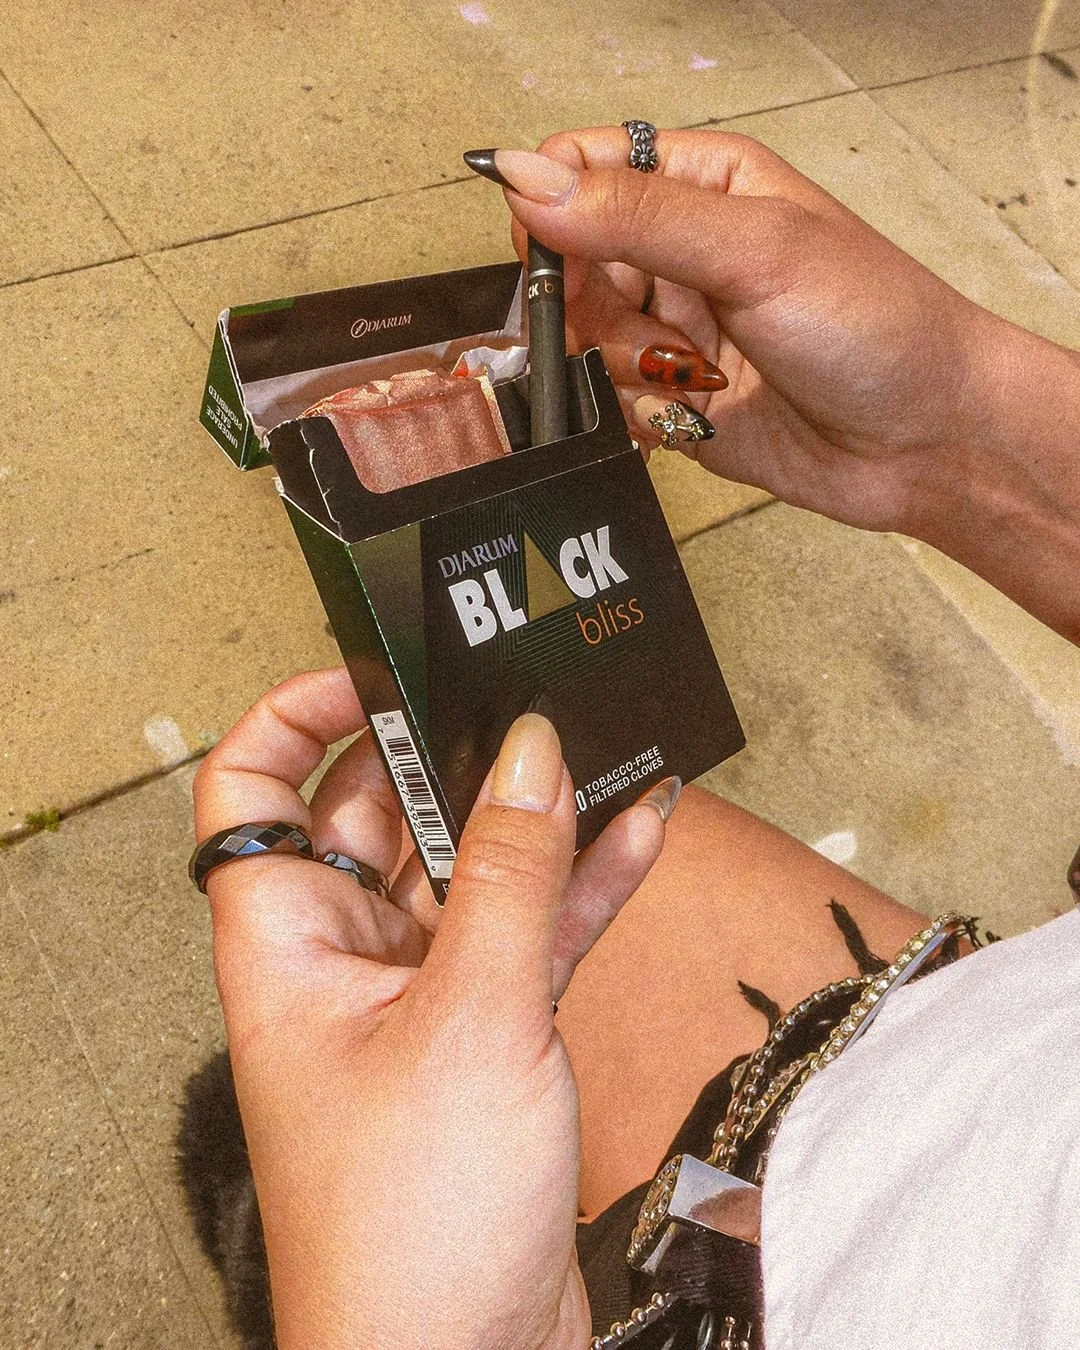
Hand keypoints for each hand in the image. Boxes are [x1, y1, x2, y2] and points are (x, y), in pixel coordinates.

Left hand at [192, 667, 670, 1348]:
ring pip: (471, 872)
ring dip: (533, 818)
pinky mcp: (488, 1036)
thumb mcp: (471, 1017)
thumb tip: (528, 754)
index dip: (299, 715)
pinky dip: (582, 886)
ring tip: (599, 748)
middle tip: (516, 699)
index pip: (255, 790)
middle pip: (379, 816)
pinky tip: (639, 832)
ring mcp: (421, 997)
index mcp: (290, 945)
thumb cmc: (411, 1227)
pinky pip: (532, 933)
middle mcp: (346, 960)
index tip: (375, 670)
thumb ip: (507, 875)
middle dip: (447, 755)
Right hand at [478, 128, 1079, 641]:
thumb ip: (635, 215)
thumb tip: (530, 178)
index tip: (560, 255)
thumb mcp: (754, 251)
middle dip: (598, 308)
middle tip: (656, 330)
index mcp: (702, 184)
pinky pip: (612, 403)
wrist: (924, 440)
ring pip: (584, 342)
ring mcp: (677, 329)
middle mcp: (681, 253)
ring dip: (627, 367)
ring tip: (699, 376)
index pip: (580, 169)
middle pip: (569, 266)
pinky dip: (641, 414)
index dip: (551, 209)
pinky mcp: (676, 399)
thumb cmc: (876, 325)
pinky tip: (699, 411)